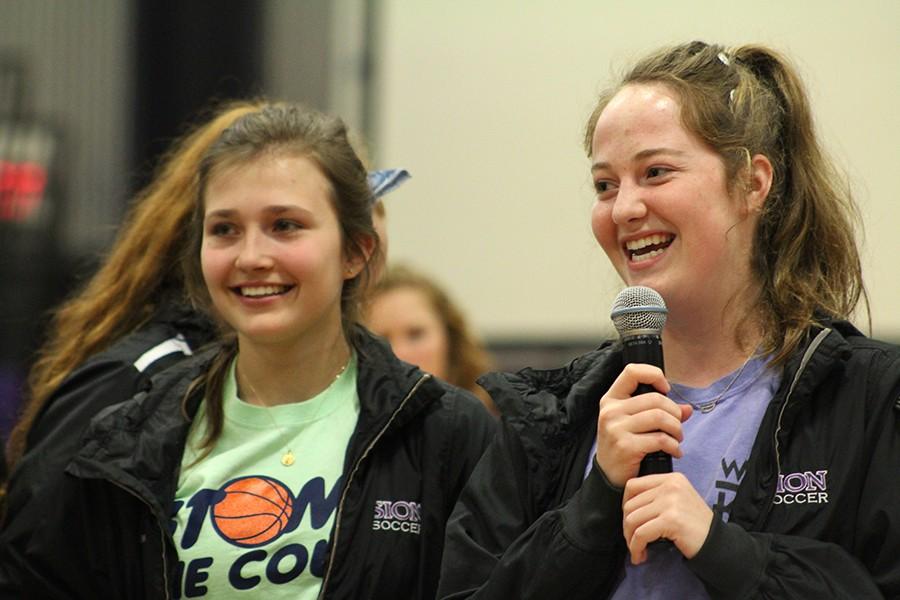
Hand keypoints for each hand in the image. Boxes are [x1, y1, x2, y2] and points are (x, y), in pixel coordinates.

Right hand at [594, 364, 691, 486]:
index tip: (665, 390)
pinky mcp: (625, 446)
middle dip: (674, 413)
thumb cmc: (624, 446)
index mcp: (611, 399)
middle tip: (677, 427)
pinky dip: (674, 446)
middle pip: (655, 398)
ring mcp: (616, 428)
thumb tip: (688, 409)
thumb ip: (660, 412)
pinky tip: (675, 451)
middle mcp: (611, 411)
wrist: (609, 477)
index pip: (632, 372)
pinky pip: (660, 439)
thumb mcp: (635, 424)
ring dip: (676, 429)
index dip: (653, 375)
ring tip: (677, 439)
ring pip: (660, 417)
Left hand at [622, 472, 712, 563]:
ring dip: (630, 539)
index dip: (625, 505)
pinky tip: (640, 556)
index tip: (629, 521)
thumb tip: (627, 508)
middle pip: (630, 504)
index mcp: (671, 479)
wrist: (717, 543)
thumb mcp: (677, 501)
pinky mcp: (670, 520)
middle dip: (627, 526)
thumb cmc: (695, 525)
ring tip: (637, 550)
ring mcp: (670, 502)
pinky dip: (636, 548)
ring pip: (632, 520)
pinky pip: (641, 534)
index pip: (633, 485)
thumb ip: (656, 497)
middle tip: (632, 541)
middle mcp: (670, 486)